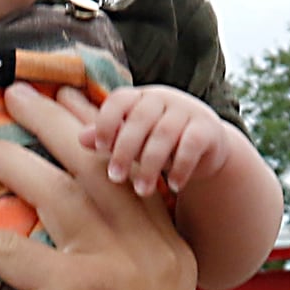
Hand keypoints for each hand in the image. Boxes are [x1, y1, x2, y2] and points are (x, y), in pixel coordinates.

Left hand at [0, 85, 201, 289]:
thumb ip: (127, 265)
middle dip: (51, 119)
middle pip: (96, 161)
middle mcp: (150, 247)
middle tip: (13, 94)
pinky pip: (9, 251)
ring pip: (54, 189)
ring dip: (5, 158)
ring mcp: (117, 267)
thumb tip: (80, 235)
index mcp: (171, 248)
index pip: (131, 168)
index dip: (97, 128)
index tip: (69, 98)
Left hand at [81, 84, 234, 198]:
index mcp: (140, 98)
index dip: (107, 121)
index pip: (119, 100)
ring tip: (142, 190)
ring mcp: (188, 111)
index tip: (100, 148)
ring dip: (150, 165)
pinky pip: (191, 145)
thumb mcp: (133, 142)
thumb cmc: (159, 144)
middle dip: (125, 150)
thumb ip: (110, 138)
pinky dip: (180, 167)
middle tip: (116, 178)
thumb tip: (81, 139)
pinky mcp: (208, 129)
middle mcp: (164, 99)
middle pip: (140, 118)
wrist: (206, 149)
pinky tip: (174, 186)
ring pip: (164, 134)